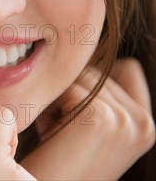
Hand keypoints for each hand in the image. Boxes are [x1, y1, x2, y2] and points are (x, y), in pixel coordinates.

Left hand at [21, 58, 154, 179]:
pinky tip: (51, 135)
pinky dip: (50, 106)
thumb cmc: (58, 156)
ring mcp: (126, 119)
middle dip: (72, 93)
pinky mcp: (100, 116)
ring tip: (58, 134)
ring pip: (79, 75)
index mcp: (146, 123)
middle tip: (63, 131)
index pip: (126, 68)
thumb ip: (101, 93)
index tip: (76, 110)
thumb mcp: (90, 123)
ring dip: (59, 99)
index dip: (94, 81)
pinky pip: (65, 86)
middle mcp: (144, 122)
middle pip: (97, 69)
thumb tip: (87, 41)